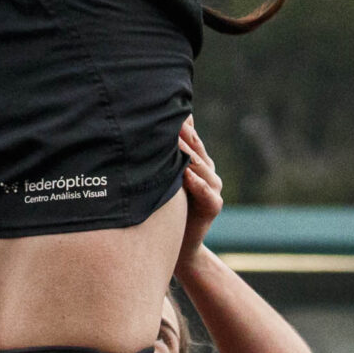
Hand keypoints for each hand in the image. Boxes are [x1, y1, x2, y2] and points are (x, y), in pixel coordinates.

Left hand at [175, 117, 221, 274]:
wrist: (178, 247)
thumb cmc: (164, 211)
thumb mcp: (162, 182)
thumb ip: (160, 160)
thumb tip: (140, 131)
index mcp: (196, 161)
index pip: (190, 135)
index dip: (182, 122)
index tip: (165, 106)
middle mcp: (207, 170)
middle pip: (195, 146)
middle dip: (181, 133)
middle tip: (165, 118)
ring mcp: (213, 187)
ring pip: (200, 166)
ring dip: (186, 154)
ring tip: (173, 142)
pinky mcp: (213, 206)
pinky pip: (206, 193)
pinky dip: (197, 184)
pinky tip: (186, 175)